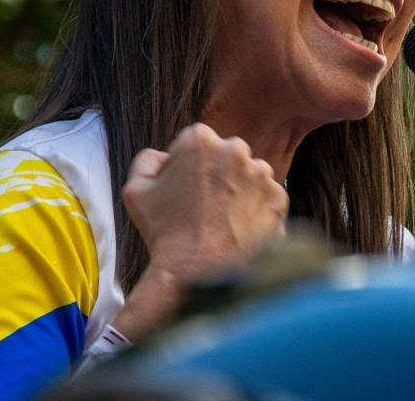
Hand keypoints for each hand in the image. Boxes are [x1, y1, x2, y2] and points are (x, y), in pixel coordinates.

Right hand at [122, 123, 287, 287]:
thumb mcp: (135, 191)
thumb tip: (164, 156)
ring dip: (241, 191)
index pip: (199, 142)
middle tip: (205, 207)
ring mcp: (261, 175)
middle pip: (228, 155)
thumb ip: (148, 161)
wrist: (194, 275)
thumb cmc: (163, 233)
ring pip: (251, 176)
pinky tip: (238, 229)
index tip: (187, 190)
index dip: (190, 166)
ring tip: (222, 221)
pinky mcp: (279, 199)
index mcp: (200, 140)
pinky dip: (257, 211)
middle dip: (219, 174)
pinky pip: (268, 199)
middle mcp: (235, 150)